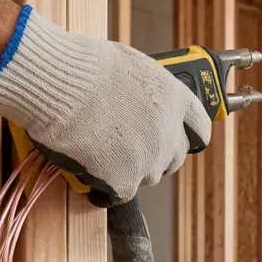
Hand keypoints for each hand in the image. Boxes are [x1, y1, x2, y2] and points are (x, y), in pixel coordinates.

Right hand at [0, 7, 210, 203]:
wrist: (62, 84)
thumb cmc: (85, 67)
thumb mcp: (131, 68)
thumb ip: (146, 93)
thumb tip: (137, 104)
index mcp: (175, 99)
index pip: (199, 127)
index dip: (190, 137)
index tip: (185, 142)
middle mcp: (169, 132)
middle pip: (173, 158)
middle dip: (156, 157)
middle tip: (131, 153)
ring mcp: (149, 159)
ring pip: (146, 177)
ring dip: (129, 172)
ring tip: (103, 158)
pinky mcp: (125, 180)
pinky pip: (118, 194)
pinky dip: (105, 191)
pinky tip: (91, 178)